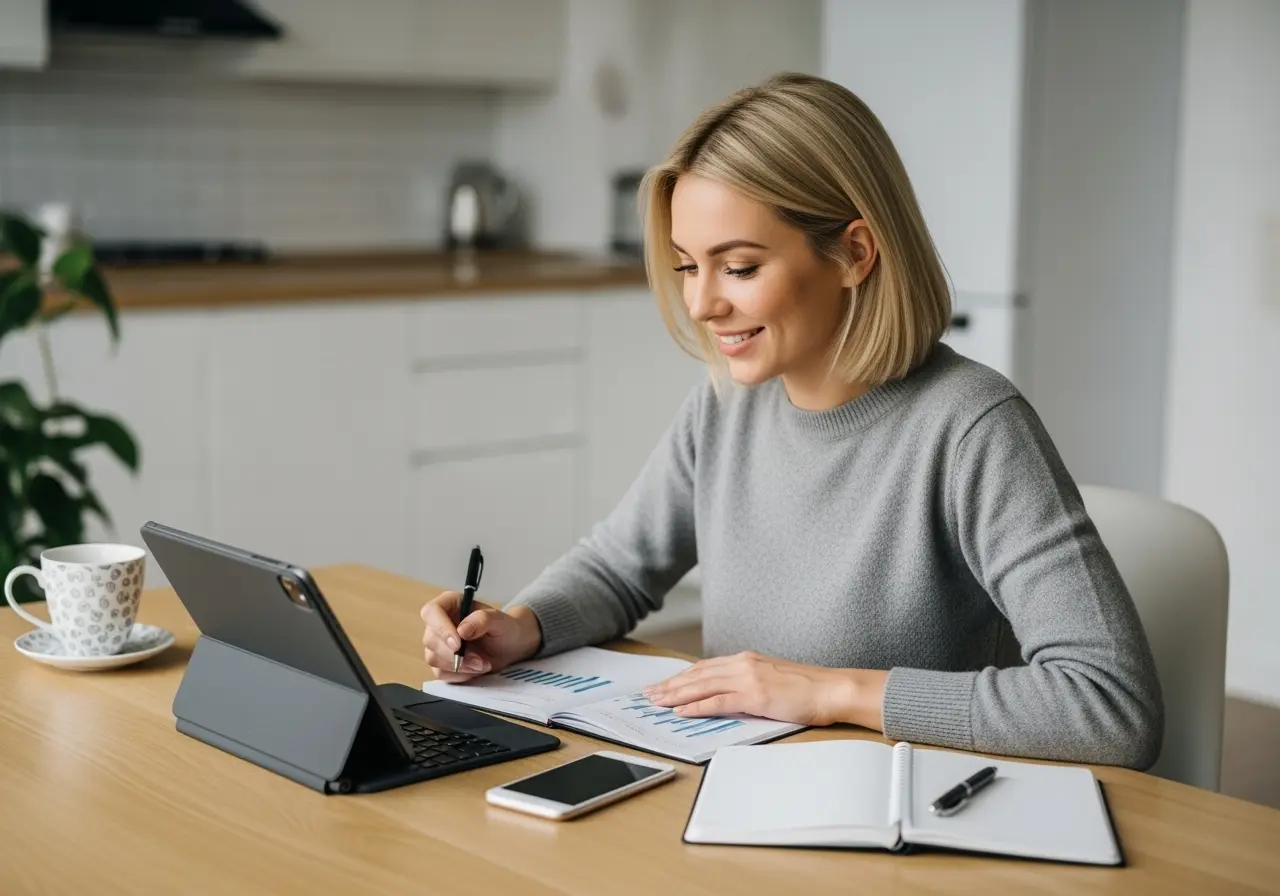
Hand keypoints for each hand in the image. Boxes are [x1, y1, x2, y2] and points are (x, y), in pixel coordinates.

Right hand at [420, 591, 541, 682]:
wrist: (511, 647)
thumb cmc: (505, 628)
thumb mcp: (500, 621)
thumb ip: (483, 620)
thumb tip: (462, 630)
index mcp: (450, 604)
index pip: (431, 612)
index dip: (441, 628)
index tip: (458, 644)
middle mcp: (440, 623)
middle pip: (430, 639)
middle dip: (455, 655)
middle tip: (480, 660)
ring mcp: (438, 644)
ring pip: (433, 658)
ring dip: (459, 666)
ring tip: (483, 664)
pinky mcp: (441, 663)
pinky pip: (440, 673)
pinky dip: (460, 675)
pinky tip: (476, 670)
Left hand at [643, 651, 887, 728]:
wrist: (833, 689)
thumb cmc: (809, 688)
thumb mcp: (773, 679)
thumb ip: (749, 683)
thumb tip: (730, 696)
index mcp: (747, 659)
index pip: (705, 667)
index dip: (682, 676)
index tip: (664, 684)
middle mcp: (743, 664)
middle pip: (697, 674)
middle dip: (670, 685)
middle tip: (649, 694)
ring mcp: (748, 678)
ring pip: (701, 685)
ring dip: (675, 695)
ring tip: (657, 702)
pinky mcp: (755, 695)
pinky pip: (718, 701)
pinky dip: (696, 706)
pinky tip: (681, 711)